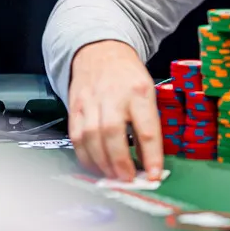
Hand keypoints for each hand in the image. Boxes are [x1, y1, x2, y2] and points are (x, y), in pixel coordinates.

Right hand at [67, 40, 161, 181]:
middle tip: (128, 179)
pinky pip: (76, 137)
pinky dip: (85, 157)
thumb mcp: (148, 91)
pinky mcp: (74, 107)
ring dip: (102, 164)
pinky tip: (95, 166)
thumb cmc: (128, 76)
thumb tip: (150, 160)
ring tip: (112, 177)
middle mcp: (114, 96)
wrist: (101, 51)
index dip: (151, 156)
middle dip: (121, 163)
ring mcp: (91, 101)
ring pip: (91, 138)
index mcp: (139, 92)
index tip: (154, 176)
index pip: (147, 129)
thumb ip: (148, 123)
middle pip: (113, 134)